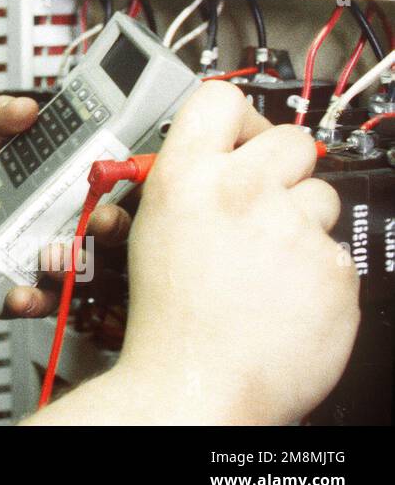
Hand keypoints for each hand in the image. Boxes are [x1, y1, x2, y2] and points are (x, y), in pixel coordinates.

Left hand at [0, 95, 132, 318]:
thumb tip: (24, 108)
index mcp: (66, 184)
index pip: (113, 181)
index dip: (127, 179)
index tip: (117, 174)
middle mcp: (70, 223)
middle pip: (114, 228)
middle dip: (112, 224)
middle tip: (95, 219)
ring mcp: (55, 260)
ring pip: (87, 271)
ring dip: (74, 265)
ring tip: (50, 256)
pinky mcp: (33, 291)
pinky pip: (46, 303)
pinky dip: (35, 300)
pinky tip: (19, 293)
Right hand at [114, 81, 359, 423]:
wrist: (197, 386)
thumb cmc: (167, 322)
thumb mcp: (148, 232)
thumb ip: (185, 185)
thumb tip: (215, 159)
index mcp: (185, 178)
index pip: (220, 98)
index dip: (235, 117)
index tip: (240, 135)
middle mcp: (241, 191)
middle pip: (289, 139)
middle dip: (281, 167)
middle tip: (263, 200)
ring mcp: (294, 229)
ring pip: (320, 197)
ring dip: (300, 223)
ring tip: (266, 263)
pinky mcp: (334, 269)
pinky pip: (337, 252)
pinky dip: (316, 273)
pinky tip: (283, 295)